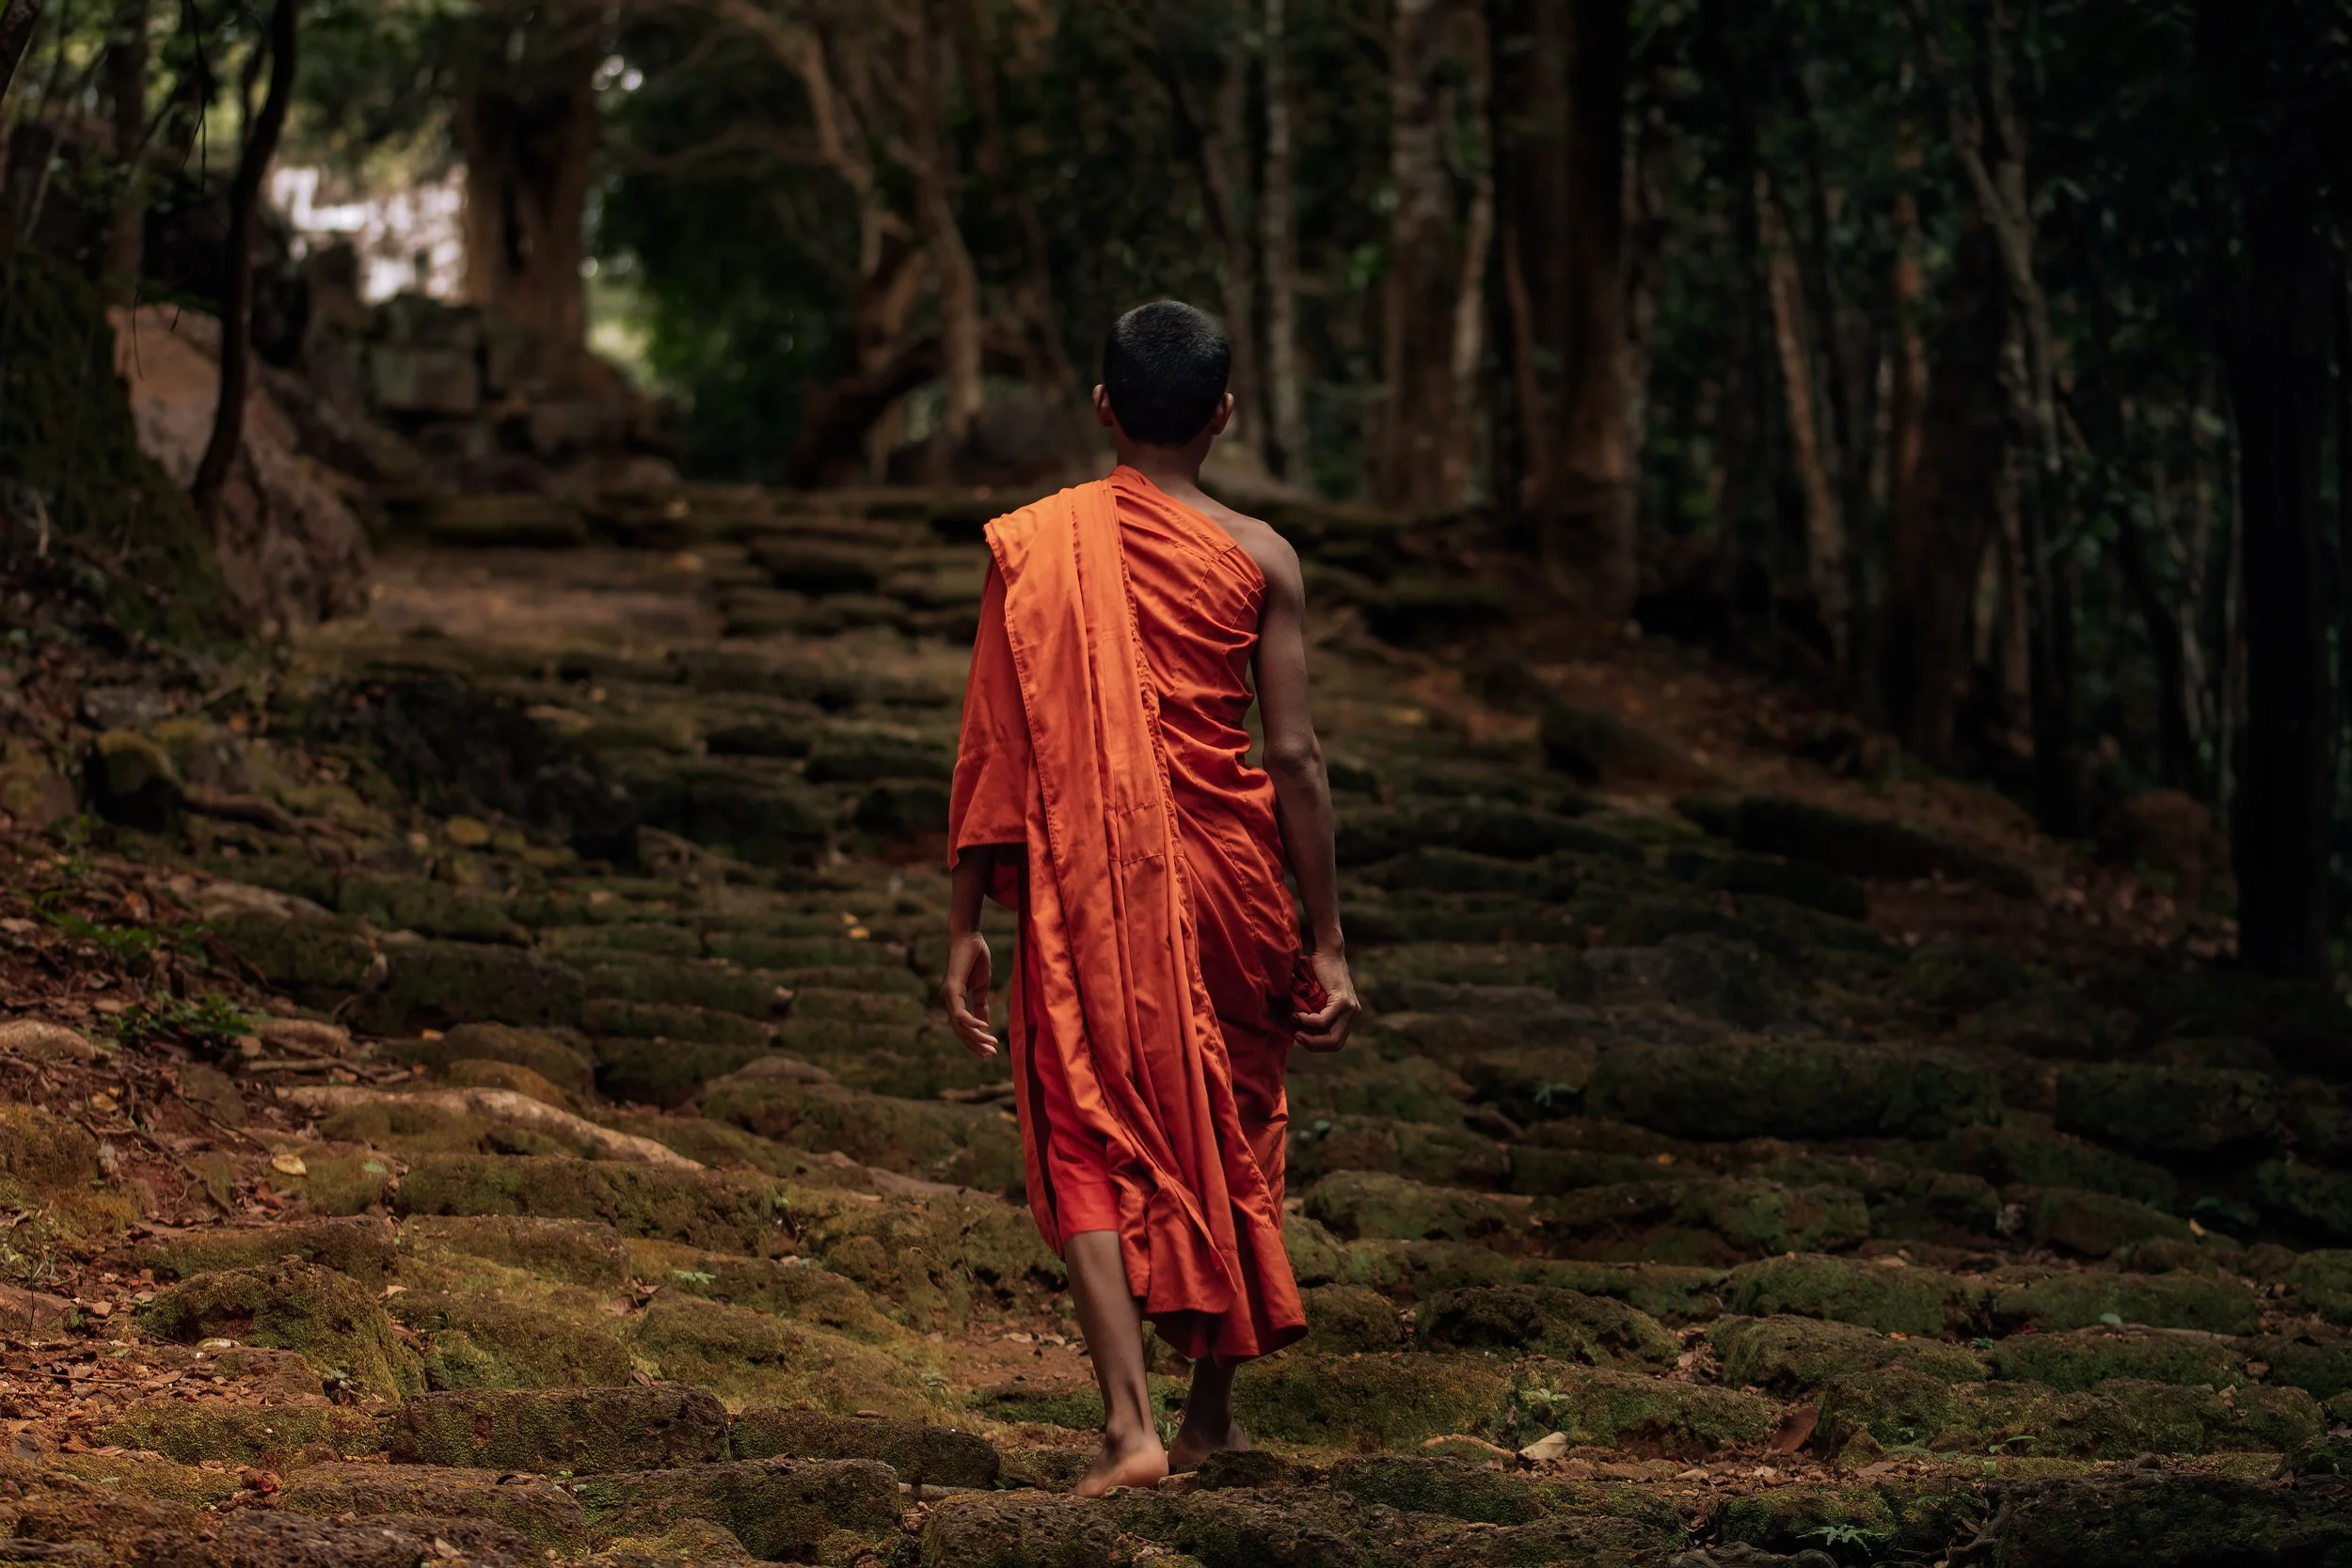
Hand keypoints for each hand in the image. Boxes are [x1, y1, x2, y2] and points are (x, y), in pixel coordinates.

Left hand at [941, 930, 999, 1057]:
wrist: (969, 937)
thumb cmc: (975, 958)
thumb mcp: (981, 986)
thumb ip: (981, 1005)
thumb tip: (985, 1024)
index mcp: (954, 1002)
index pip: (962, 1029)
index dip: (974, 1041)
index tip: (989, 1052)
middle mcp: (947, 1001)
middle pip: (960, 1032)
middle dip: (976, 1045)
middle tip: (991, 1055)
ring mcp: (948, 996)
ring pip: (960, 1026)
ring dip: (976, 1038)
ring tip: (991, 1045)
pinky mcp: (951, 989)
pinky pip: (960, 1013)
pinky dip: (972, 1022)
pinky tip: (985, 1028)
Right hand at [1293, 948, 1358, 1052]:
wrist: (1327, 952)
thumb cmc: (1318, 973)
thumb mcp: (1317, 1000)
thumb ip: (1313, 1016)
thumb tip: (1298, 1035)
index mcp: (1349, 1016)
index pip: (1336, 1043)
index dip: (1316, 1045)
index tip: (1300, 1036)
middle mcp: (1353, 1014)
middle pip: (1335, 1044)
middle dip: (1313, 1044)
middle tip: (1297, 1035)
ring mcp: (1351, 1008)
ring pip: (1331, 1037)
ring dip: (1309, 1034)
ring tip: (1296, 1022)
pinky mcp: (1343, 1001)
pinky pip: (1323, 1020)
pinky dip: (1308, 1020)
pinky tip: (1299, 1013)